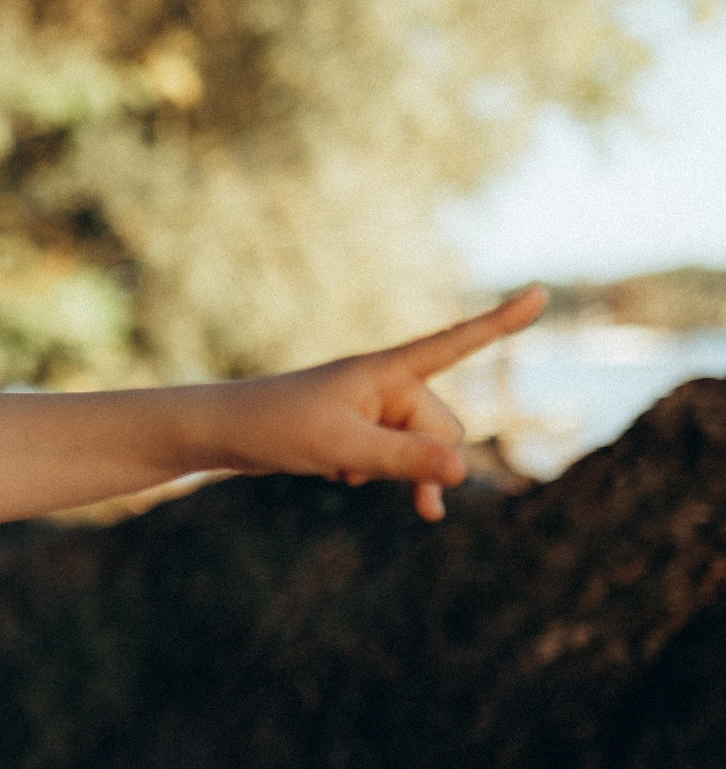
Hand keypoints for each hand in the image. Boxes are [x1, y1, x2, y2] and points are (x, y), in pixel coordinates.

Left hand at [212, 286, 543, 521]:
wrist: (225, 433)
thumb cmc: (277, 427)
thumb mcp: (343, 449)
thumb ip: (404, 459)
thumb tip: (465, 471)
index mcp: (388, 370)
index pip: (457, 342)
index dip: (501, 322)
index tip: (542, 292)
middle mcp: (388, 384)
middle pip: (442, 429)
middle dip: (421, 461)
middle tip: (368, 473)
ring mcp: (375, 408)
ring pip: (421, 450)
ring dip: (396, 472)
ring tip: (344, 475)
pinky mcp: (360, 430)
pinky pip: (394, 459)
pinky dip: (376, 474)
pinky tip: (339, 476)